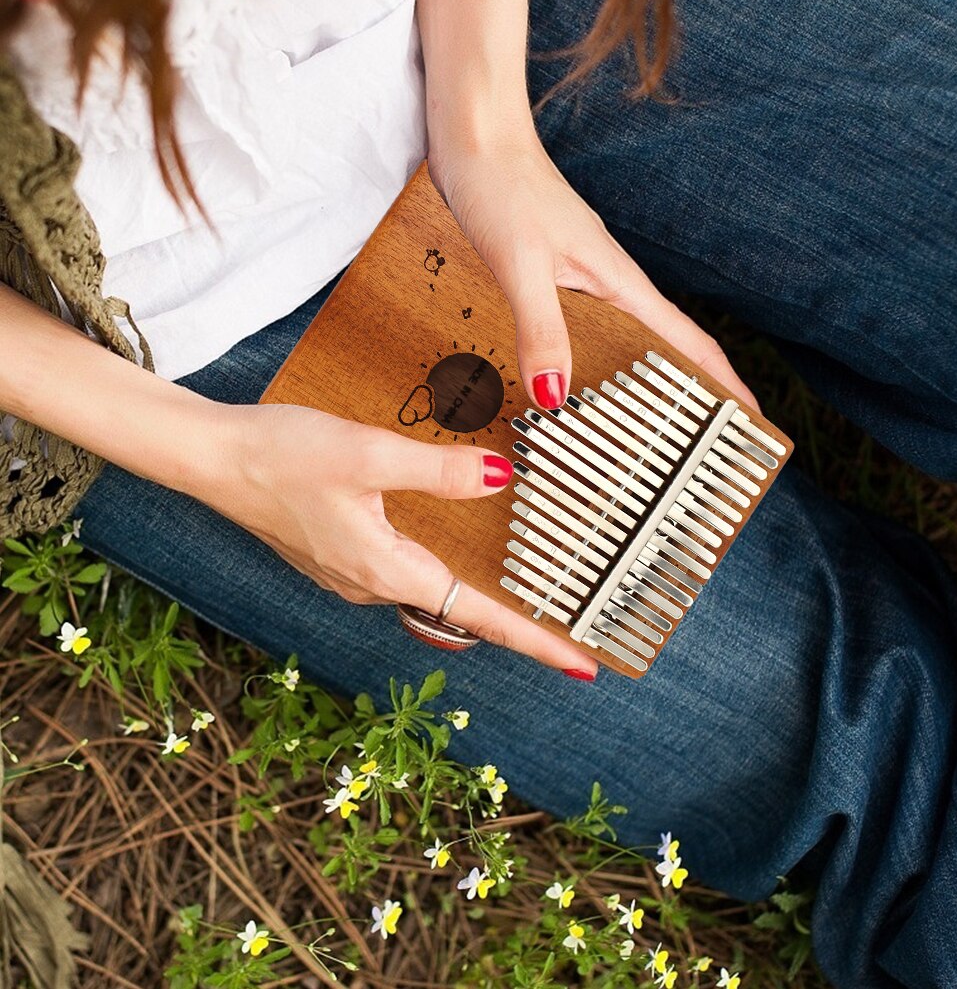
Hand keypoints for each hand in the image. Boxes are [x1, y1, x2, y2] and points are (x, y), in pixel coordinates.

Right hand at [206, 403, 600, 677]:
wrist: (211, 458)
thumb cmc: (282, 456)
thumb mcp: (368, 454)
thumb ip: (439, 471)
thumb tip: (503, 479)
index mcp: (385, 569)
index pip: (477, 617)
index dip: (535, 640)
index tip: (582, 665)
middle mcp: (371, 583)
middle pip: (459, 612)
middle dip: (515, 622)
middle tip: (570, 625)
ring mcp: (352, 573)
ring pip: (430, 590)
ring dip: (477, 593)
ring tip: (525, 585)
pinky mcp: (339, 555)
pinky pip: (403, 571)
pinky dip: (440, 568)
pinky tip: (452, 544)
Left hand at [427, 138, 757, 411]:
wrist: (476, 134)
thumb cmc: (501, 187)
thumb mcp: (521, 265)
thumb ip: (541, 328)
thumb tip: (554, 395)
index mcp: (620, 282)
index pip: (689, 341)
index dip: (726, 384)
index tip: (753, 422)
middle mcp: (609, 284)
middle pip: (664, 348)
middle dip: (689, 395)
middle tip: (697, 446)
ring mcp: (583, 279)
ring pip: (624, 341)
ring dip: (637, 383)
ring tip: (638, 432)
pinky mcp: (553, 276)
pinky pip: (585, 331)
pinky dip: (590, 362)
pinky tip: (567, 382)